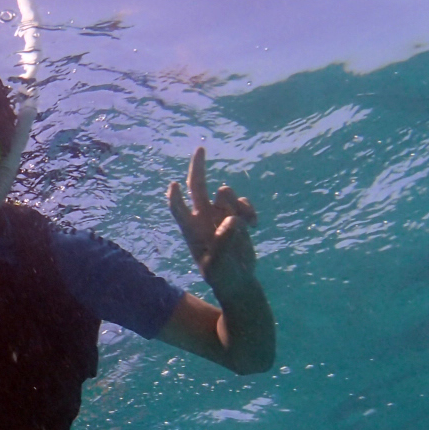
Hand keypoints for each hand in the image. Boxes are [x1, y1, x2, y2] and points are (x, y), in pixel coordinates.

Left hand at [167, 146, 257, 295]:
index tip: (173, 185)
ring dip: (236, 203)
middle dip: (198, 166)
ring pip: (226, 193)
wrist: (238, 281)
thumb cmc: (223, 276)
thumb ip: (223, 242)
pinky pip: (243, 202)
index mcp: (191, 229)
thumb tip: (231, 219)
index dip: (175, 197)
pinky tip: (255, 226)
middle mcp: (203, 217)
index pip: (178, 208)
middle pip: (197, 185)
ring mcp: (220, 215)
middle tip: (200, 148)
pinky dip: (250, 211)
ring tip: (245, 225)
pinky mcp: (237, 216)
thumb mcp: (219, 265)